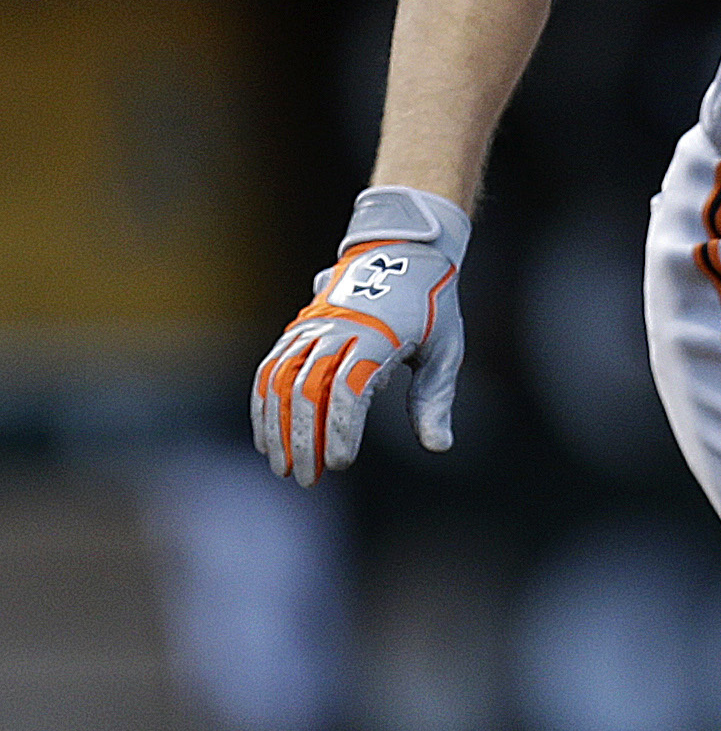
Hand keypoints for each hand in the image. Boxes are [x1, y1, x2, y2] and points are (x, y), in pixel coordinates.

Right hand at [251, 186, 470, 486]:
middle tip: (308, 480)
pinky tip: (266, 437)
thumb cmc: (432, 306)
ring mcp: (313, 327)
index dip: (340, 428)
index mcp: (378, 334)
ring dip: (276, 427)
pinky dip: (263, 404)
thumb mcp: (446, 350)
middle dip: (304, 439)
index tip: (340, 463)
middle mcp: (337, 328)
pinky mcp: (298, 328)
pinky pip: (271, 367)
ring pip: (280, 380)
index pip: (349, 388)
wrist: (404, 250)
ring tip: (282, 467)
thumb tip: (438, 447)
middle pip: (307, 389)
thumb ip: (435, 399)